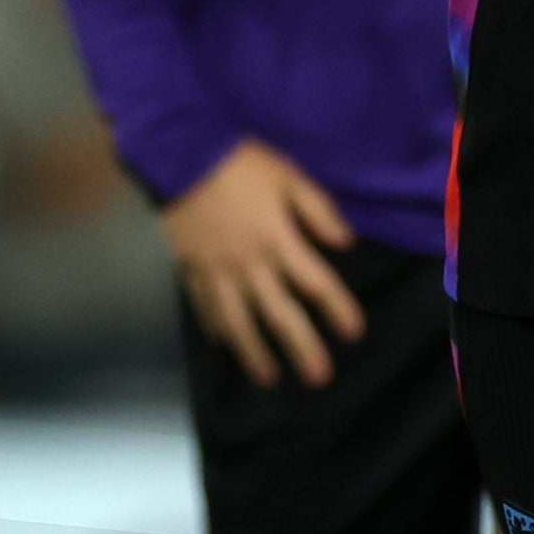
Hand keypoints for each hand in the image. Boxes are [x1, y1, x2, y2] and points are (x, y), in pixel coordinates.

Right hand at [163, 138, 366, 386]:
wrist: (180, 154)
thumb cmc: (241, 164)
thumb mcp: (290, 177)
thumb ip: (319, 210)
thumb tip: (346, 243)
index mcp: (279, 240)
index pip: (317, 283)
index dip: (338, 308)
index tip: (354, 333)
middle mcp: (250, 263)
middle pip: (281, 313)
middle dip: (302, 347)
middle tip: (320, 378)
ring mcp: (216, 270)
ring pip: (239, 320)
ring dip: (255, 352)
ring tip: (269, 378)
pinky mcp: (189, 267)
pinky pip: (203, 305)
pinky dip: (213, 327)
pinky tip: (222, 345)